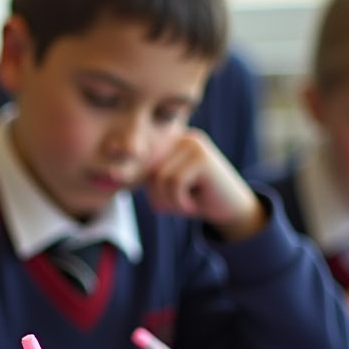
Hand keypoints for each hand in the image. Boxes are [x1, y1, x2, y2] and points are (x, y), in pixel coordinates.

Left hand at [144, 129, 264, 240]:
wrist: (235, 211)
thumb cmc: (198, 199)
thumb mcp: (169, 186)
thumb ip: (150, 176)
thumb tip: (113, 173)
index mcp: (174, 142)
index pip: (143, 163)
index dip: (145, 185)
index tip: (156, 202)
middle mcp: (184, 137)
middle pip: (150, 170)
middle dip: (158, 196)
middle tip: (177, 207)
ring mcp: (194, 145)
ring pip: (161, 178)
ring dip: (170, 202)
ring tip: (186, 206)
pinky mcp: (202, 157)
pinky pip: (174, 183)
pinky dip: (180, 203)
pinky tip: (194, 207)